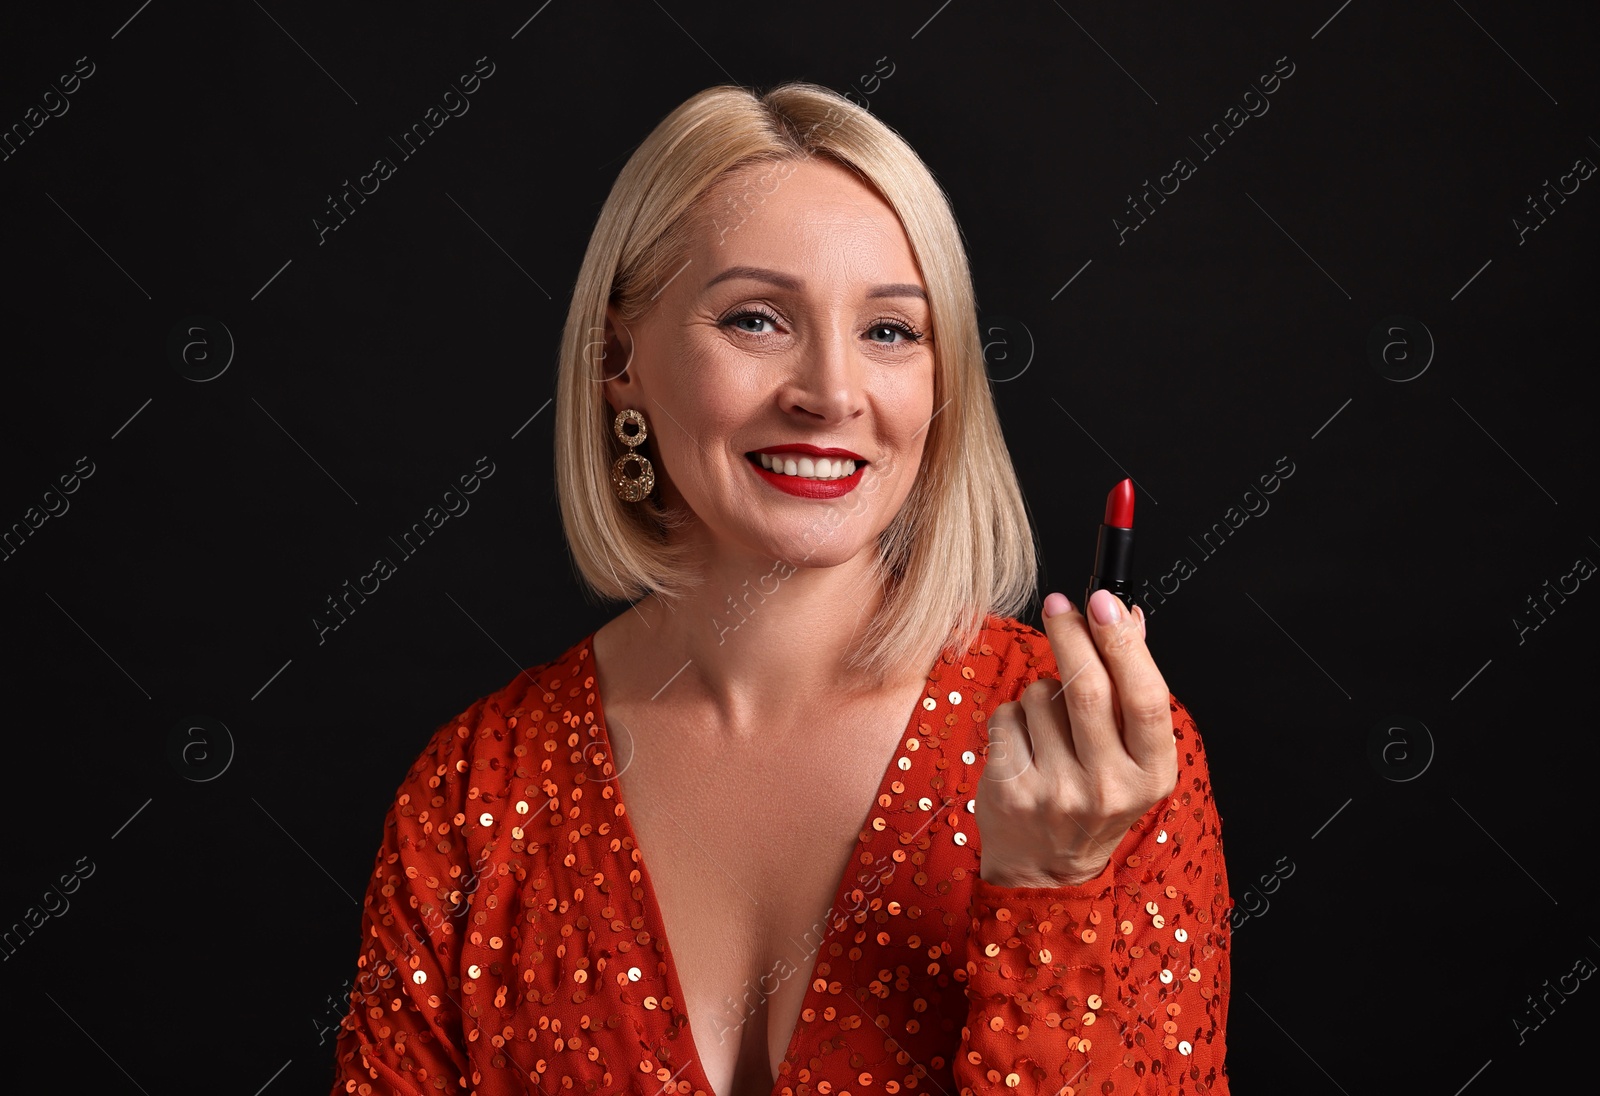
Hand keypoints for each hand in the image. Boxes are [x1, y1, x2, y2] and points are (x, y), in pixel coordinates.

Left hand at [975, 589, 1177, 887]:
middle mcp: (1108, 786)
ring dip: (1041, 690)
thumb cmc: (1094, 798)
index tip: (1104, 601)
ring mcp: (1057, 791)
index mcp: (1151, 774)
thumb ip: (1132, 686)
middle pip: (1087, 689)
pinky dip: (1012, 715)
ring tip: (1049, 723)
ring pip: (1040, 697)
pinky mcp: (1011, 790)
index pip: (1145, 698)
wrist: (1045, 871)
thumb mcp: (1131, 754)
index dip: (1124, 644)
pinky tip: (1024, 744)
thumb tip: (1130, 615)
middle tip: (1060, 605)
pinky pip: (1006, 717)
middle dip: (1071, 635)